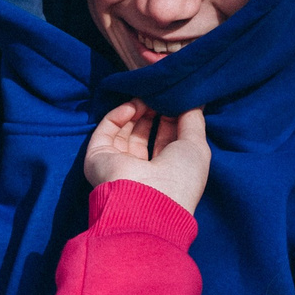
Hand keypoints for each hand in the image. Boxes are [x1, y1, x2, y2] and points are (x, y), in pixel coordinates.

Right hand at [83, 101, 209, 211]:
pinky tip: (132, 106)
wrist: (147, 202)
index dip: (170, 116)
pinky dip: (118, 115)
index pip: (166, 138)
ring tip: (146, 97)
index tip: (175, 97)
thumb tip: (194, 99)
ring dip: (136, 110)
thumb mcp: (196, 146)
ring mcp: (118, 164)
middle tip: (159, 93)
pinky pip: (106, 131)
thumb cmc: (179, 178)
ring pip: (124, 130)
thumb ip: (193, 119)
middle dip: (152, 111)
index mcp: (167, 171)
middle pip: (144, 133)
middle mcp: (142, 169)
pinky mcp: (98, 158)